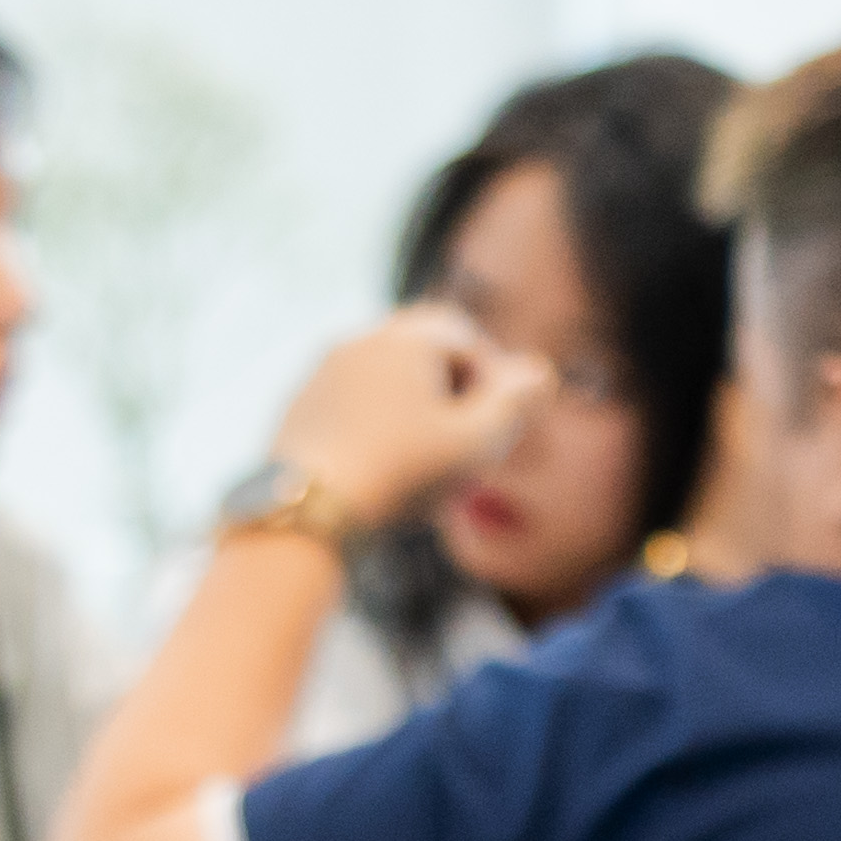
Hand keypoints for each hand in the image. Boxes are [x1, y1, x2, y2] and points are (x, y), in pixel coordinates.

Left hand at [268, 302, 553, 529]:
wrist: (310, 507)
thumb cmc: (401, 474)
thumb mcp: (478, 443)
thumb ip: (516, 402)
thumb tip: (539, 370)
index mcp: (408, 340)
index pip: (465, 333)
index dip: (491, 372)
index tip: (499, 418)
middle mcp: (362, 339)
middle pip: (420, 342)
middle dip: (450, 377)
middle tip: (465, 427)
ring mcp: (324, 367)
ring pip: (383, 366)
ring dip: (412, 395)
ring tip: (425, 447)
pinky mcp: (301, 398)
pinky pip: (351, 391)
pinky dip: (375, 412)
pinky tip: (383, 456)